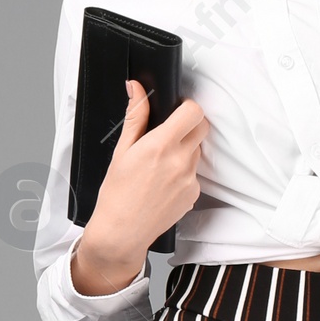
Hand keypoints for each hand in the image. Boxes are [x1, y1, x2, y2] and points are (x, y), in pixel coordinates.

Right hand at [71, 80, 206, 295]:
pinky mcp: (194, 194)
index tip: (176, 109)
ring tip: (160, 163)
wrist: (122, 232)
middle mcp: (180, 161)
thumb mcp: (122, 150)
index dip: (187, 106)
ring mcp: (190, 179)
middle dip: (189, 124)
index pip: (193, 111)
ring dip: (185, 149)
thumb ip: (135, 116)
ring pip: (197, 150)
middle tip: (170, 132)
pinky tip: (163, 182)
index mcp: (161, 146)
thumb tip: (137, 87)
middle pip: (202, 127)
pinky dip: (183, 172)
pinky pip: (194, 173)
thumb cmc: (117, 194)